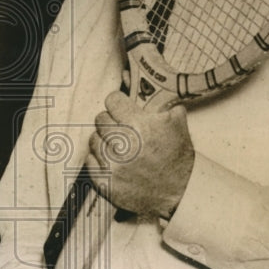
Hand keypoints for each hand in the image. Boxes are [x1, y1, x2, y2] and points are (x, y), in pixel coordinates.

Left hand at [89, 90, 194, 218]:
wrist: (179, 191)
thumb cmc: (176, 156)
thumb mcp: (176, 122)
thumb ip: (158, 99)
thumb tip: (131, 77)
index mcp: (139, 126)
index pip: (112, 100)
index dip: (119, 104)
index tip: (123, 108)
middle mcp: (123, 145)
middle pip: (100, 118)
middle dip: (112, 121)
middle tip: (124, 130)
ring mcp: (112, 165)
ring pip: (93, 139)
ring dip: (105, 140)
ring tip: (120, 147)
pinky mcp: (105, 182)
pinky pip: (89, 159)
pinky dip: (98, 158)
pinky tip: (113, 160)